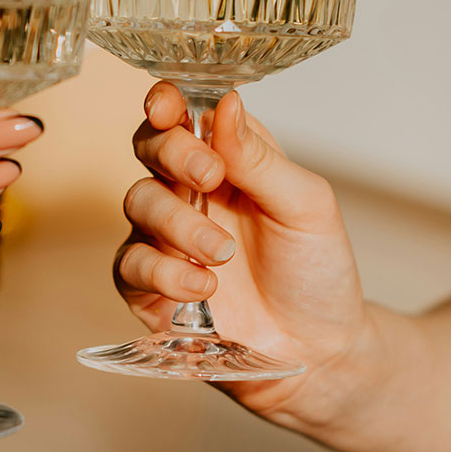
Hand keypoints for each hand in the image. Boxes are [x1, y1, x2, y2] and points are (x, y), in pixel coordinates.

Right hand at [115, 81, 370, 417]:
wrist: (319, 349)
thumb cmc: (316, 271)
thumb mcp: (306, 206)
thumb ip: (260, 158)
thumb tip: (226, 105)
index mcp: (228, 159)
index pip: (184, 114)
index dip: (167, 102)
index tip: (170, 106)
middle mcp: (190, 191)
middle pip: (149, 146)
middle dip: (172, 154)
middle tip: (209, 177)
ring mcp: (166, 237)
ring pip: (138, 202)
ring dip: (179, 223)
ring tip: (222, 254)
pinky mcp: (150, 286)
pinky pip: (131, 264)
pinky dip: (164, 272)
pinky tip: (204, 287)